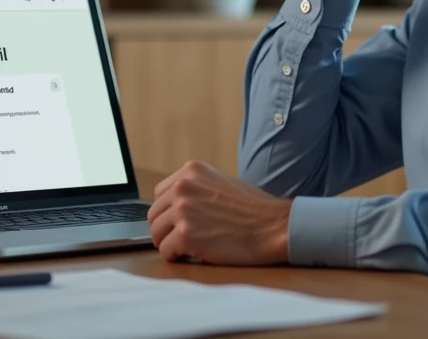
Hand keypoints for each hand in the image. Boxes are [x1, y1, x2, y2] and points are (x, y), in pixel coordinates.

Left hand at [147, 161, 291, 265]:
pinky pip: (166, 251)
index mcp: (192, 170)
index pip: (160, 193)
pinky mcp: (185, 235)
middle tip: (181, 239)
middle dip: (166, 229)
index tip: (178, 222)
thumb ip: (197, 188)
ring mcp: (183, 210)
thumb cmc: (254, 209)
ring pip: (156, 233)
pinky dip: (177, 257)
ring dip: (170, 243)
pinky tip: (194, 254)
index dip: (168, 211)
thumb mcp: (221, 182)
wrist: (273, 226)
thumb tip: (176, 204)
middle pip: (154, 214)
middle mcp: (183, 186)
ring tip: (189, 248)